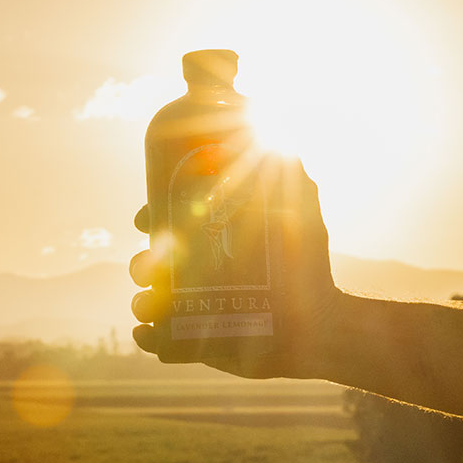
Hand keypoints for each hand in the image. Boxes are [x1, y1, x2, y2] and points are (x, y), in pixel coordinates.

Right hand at [130, 156, 341, 378]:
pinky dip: (147, 336)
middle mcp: (195, 273)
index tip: (146, 218)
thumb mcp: (300, 207)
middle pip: (150, 262)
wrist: (323, 326)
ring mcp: (191, 310)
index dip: (150, 217)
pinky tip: (150, 332)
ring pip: (148, 301)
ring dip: (140, 299)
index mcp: (208, 240)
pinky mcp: (195, 345)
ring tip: (151, 301)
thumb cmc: (308, 265)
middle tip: (152, 264)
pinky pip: (159, 341)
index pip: (166, 224)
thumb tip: (262, 118)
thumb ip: (284, 165)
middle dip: (142, 261)